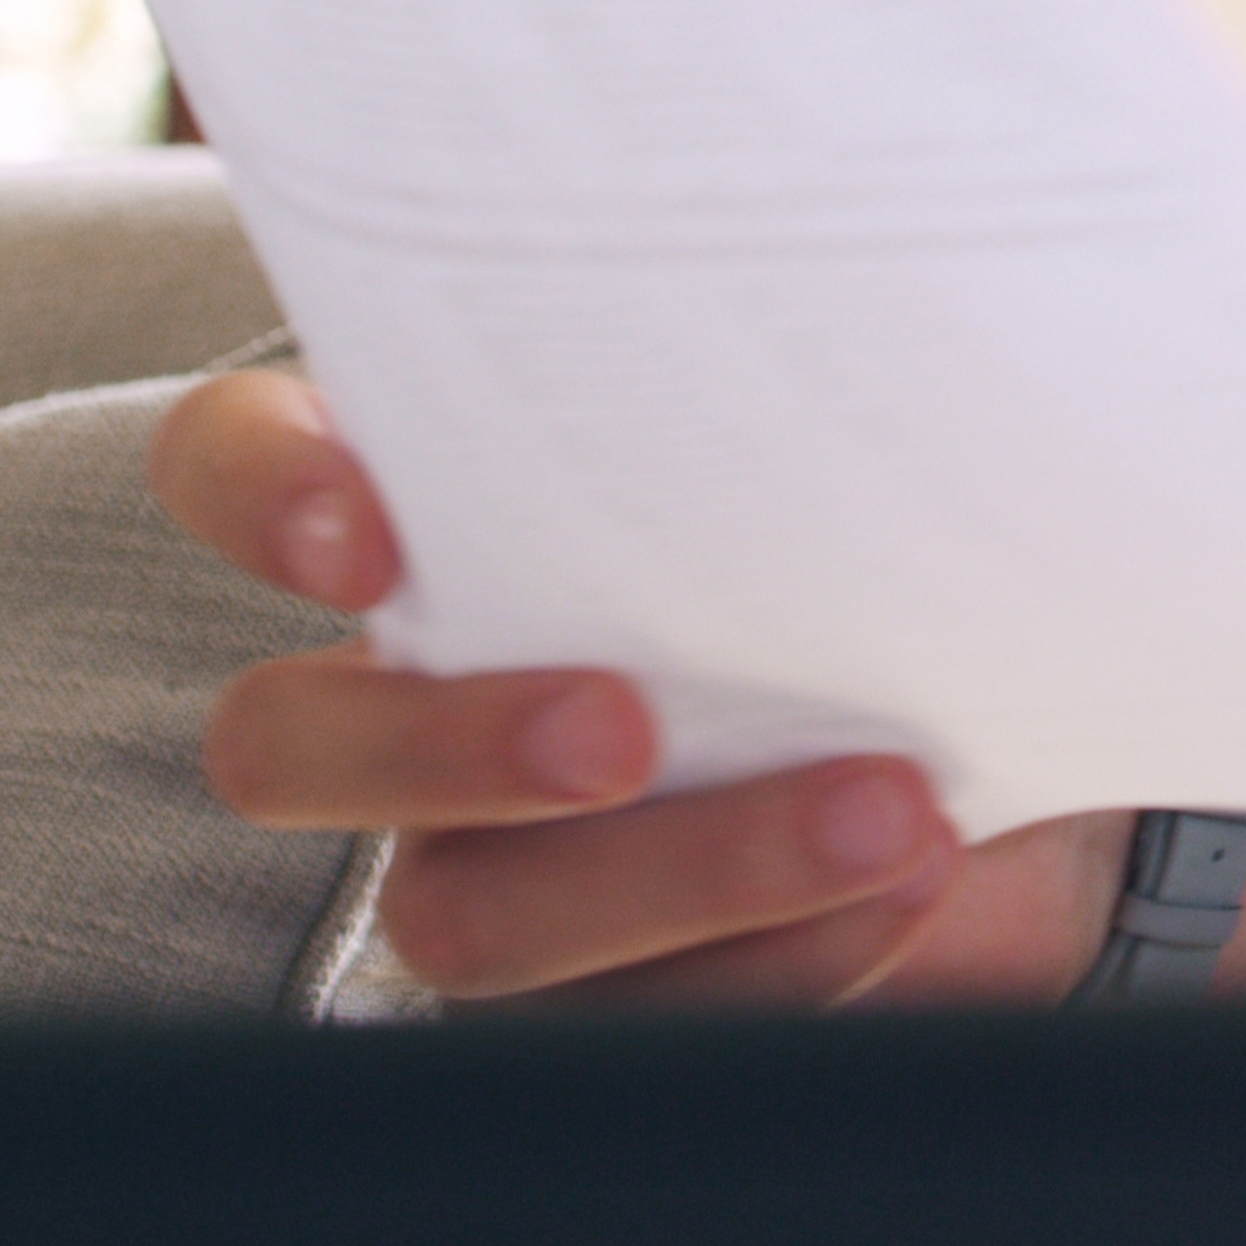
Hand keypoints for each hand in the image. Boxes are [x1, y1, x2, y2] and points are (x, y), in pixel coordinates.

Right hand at [147, 366, 1119, 1008]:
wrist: (1010, 693)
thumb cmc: (876, 507)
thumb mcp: (845, 409)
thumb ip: (800, 346)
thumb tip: (904, 223)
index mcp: (422, 503)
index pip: (234, 465)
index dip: (262, 494)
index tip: (365, 532)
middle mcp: (407, 694)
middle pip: (289, 748)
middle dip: (444, 745)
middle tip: (619, 729)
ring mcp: (484, 862)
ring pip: (472, 922)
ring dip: (690, 872)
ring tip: (894, 815)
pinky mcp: (602, 997)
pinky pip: (640, 1022)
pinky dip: (788, 961)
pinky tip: (912, 884)